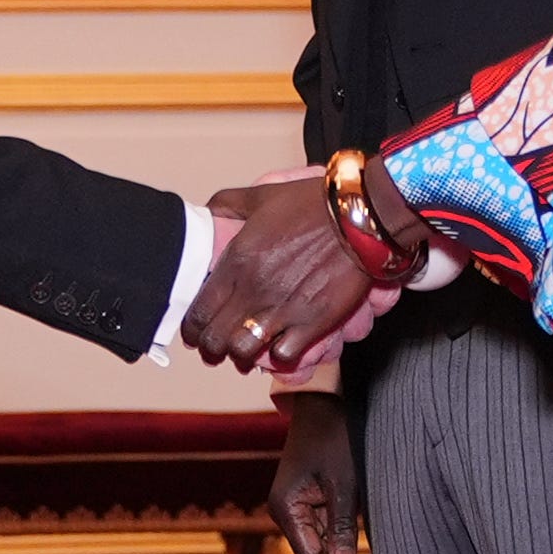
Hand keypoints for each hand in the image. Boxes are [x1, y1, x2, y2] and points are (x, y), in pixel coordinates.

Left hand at [184, 174, 377, 374]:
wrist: (360, 216)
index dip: (192, 330)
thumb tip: (210, 208)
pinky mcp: (312, 322)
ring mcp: (282, 309)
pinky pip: (283, 356)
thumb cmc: (314, 204)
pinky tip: (281, 346)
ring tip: (246, 353)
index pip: (199, 312)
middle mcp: (254, 289)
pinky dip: (279, 357)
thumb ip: (229, 203)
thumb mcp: (263, 196)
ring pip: (243, 352)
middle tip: (215, 349)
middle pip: (215, 339)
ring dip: (241, 356)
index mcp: (237, 261)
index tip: (195, 334)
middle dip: (211, 348)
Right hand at [268, 393, 376, 553]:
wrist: (325, 403)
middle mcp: (288, 513)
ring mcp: (298, 508)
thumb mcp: (343, 482)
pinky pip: (327, 533)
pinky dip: (346, 549)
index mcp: (287, 509)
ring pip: (324, 549)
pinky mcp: (312, 502)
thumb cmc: (333, 438)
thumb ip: (341, 524)